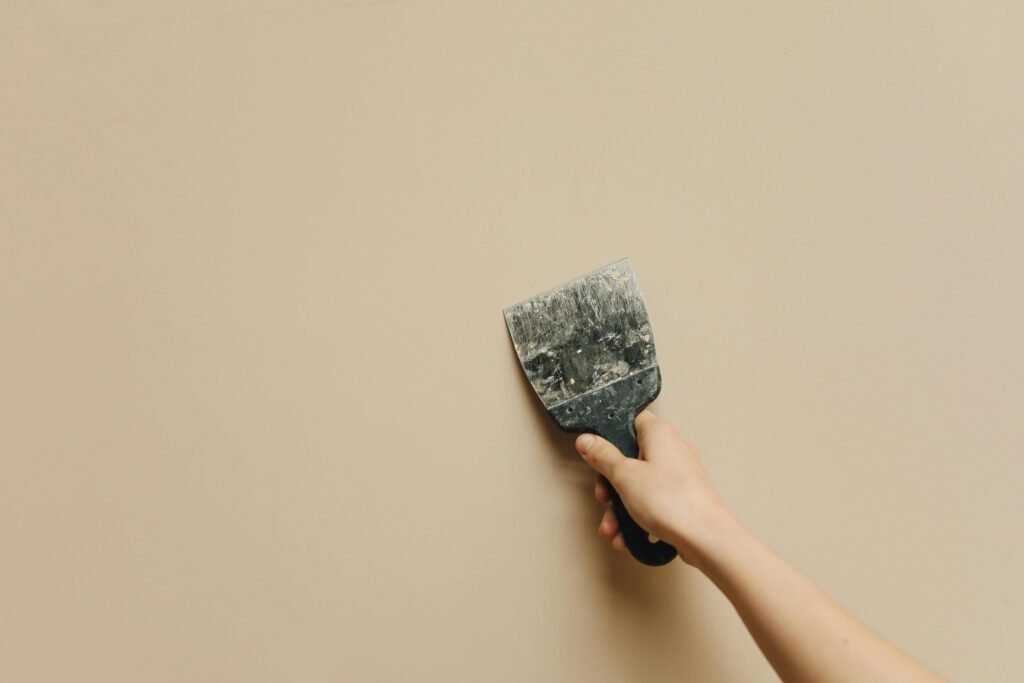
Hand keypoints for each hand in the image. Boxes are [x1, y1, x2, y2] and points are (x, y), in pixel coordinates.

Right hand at [575, 409, 733, 565]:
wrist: (706, 538)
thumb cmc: (672, 501)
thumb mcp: (624, 476)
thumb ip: (603, 457)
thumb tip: (588, 441)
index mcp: (659, 433)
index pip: (631, 421)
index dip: (611, 436)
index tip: (596, 454)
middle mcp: (673, 449)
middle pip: (631, 458)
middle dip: (612, 484)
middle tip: (604, 498)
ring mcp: (680, 474)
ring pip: (640, 485)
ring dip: (621, 508)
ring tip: (613, 527)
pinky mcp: (683, 497)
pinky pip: (653, 502)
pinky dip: (638, 517)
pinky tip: (629, 536)